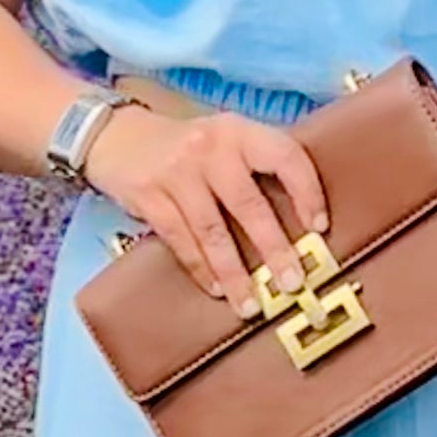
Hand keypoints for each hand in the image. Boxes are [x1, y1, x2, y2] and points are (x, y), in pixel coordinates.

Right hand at [84, 101, 328, 310]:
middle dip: (274, 249)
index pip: (285, 156)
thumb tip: (299, 223)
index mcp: (239, 131)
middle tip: (292, 284)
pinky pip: (181, 240)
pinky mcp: (151, 196)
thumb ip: (254, 167)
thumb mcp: (223, 140)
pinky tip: (215, 289)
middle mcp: (211, 148)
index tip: (319, 228)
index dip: (307, 192)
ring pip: (213, 231)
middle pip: (250, 204)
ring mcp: (178, 172)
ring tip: (251, 304)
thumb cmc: (184, 147)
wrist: (116, 136)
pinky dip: (200, 268)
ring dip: (235, 273)